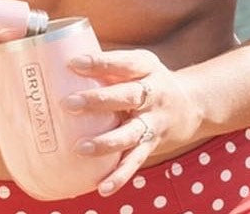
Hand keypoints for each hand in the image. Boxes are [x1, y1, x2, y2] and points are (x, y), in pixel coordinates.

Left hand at [64, 49, 201, 195]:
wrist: (191, 105)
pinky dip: (119, 176)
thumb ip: (107, 67)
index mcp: (147, 68)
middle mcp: (154, 94)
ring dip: (106, 142)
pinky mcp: (152, 145)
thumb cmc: (148, 80)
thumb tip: (57, 63)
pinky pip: (135, 161)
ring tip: (80, 148)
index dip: (100, 63)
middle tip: (68, 104)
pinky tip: (102, 187)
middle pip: (128, 96)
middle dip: (98, 101)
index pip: (124, 63)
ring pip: (131, 133)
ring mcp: (154, 122)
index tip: (74, 63)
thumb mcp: (137, 65)